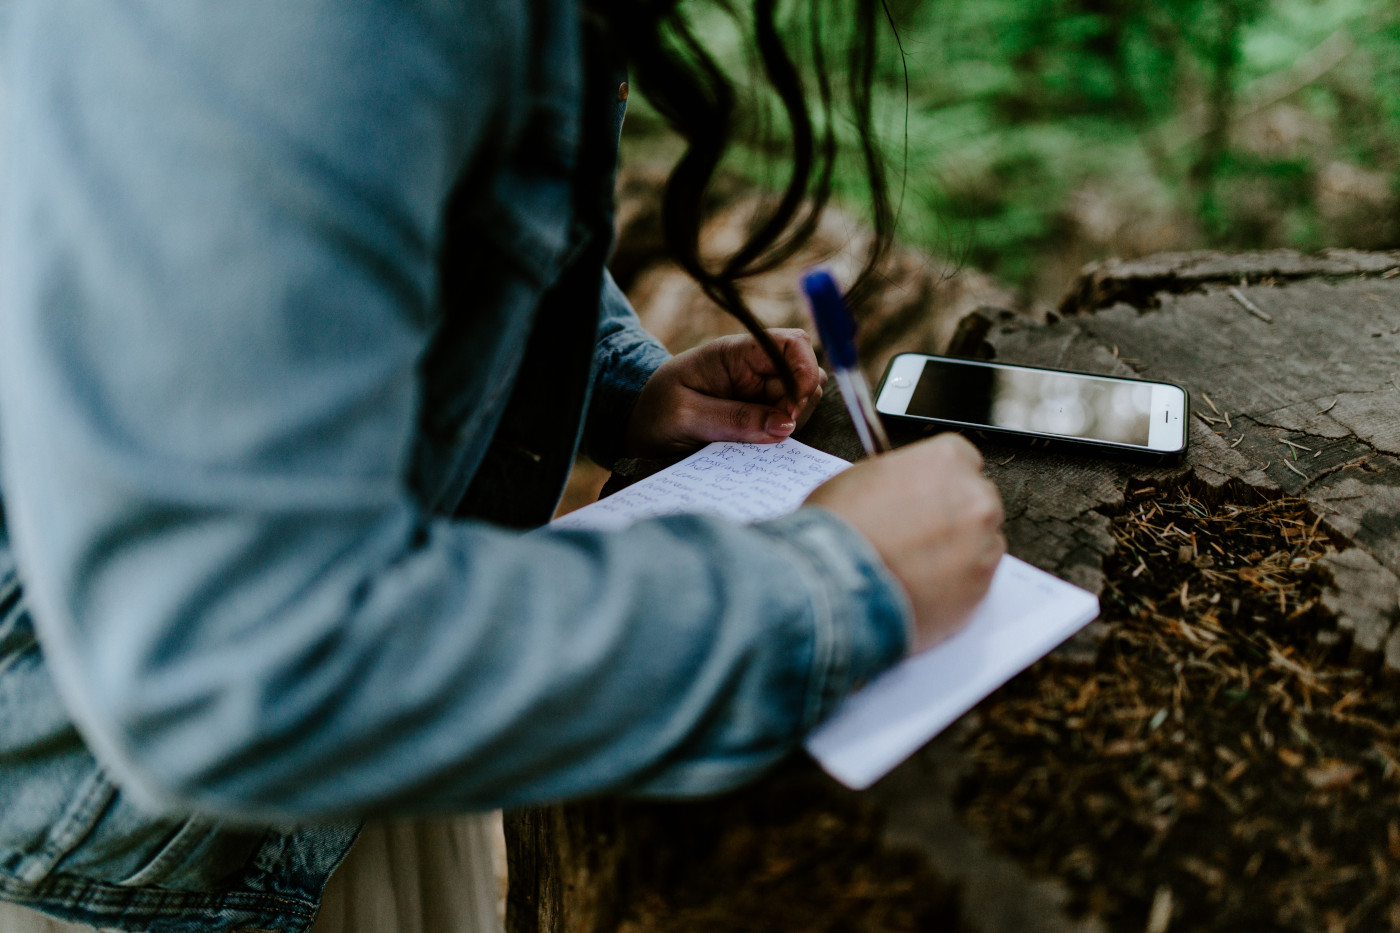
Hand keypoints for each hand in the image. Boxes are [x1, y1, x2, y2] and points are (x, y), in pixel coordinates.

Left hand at [623, 329, 826, 458]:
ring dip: (791, 423)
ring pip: (803, 401)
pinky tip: (756, 446)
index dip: (804, 373)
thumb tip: (786, 425)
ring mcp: (760, 392)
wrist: (637, 427)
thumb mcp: (685, 416)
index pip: (791, 344)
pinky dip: (782, 436)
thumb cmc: (654, 412)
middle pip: (806, 376)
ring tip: (755, 440)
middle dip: (799, 406)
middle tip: (771, 434)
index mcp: (735, 353)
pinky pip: (787, 423)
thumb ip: (734, 420)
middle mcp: (755, 368)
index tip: (791, 411)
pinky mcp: (760, 415)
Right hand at [805, 433, 1004, 652]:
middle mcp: (974, 496)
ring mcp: (983, 542)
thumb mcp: (859, 477)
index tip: (928, 497)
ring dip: (958, 550)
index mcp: (946, 459)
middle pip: (977, 500)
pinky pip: (979, 578)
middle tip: (920, 535)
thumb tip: (901, 485)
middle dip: (954, 515)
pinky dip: (957, 583)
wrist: (834, 583)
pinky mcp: (983, 585)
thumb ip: (897, 476)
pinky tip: (923, 586)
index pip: (963, 460)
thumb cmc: (838, 529)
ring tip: (918, 566)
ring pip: (982, 541)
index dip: (940, 482)